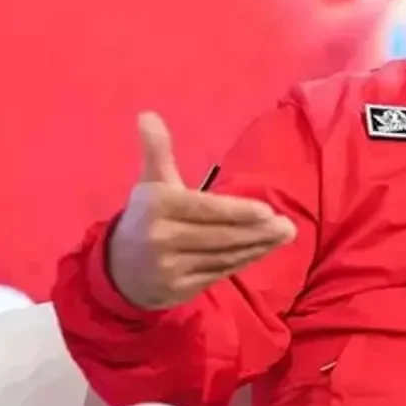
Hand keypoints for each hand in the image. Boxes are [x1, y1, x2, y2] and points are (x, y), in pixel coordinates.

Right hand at [108, 112, 295, 309]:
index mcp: (156, 207)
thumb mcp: (150, 183)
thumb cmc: (145, 218)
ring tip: (284, 236)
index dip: (238, 212)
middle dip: (258, 232)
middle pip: (219, 236)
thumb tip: (148, 115)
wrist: (117, 270)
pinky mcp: (179, 290)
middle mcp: (160, 238)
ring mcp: (169, 268)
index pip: (205, 209)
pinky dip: (244, 261)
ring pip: (223, 256)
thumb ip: (156, 151)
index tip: (268, 212)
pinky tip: (262, 250)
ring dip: (258, 247)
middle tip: (288, 227)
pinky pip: (219, 273)